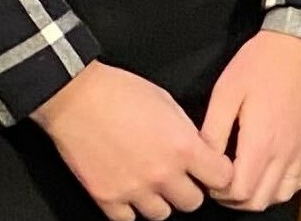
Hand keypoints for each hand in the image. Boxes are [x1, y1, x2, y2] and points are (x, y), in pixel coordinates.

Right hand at [34, 60, 232, 219]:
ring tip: (151, 182)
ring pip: (161, 214)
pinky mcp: (106, 198)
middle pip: (192, 202)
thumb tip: (199, 152)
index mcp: (183, 147)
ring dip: (160, 200)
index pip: (222, 179)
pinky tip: (128, 189)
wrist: (77, 98)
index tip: (212, 170)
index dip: (218, 173)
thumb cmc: (122, 92)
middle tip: (179, 176)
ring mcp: (133, 189)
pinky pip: (127, 219)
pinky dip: (130, 208)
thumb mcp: (170, 105)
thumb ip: (188, 135)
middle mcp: (162, 174)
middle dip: (189, 189)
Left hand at [201, 30, 300, 210]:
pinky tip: (273, 172)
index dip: (219, 192)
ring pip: (283, 194)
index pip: (239, 193)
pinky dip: (286, 184)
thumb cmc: (259, 64)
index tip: (212, 177)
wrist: (298, 43)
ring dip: (261, 194)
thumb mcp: (225, 93)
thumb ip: (212, 133)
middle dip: (236, 198)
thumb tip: (203, 161)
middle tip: (224, 180)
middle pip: (260, 201)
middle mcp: (285, 151)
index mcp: (261, 142)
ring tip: (247, 177)